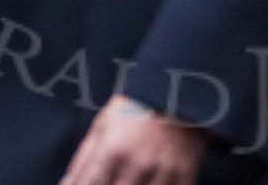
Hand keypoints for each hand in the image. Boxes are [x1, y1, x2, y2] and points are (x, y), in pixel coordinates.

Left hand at [59, 95, 206, 184]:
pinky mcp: (185, 175)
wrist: (177, 92)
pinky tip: (148, 183)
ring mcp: (164, 172)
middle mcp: (138, 163)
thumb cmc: (132, 111)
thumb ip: (82, 162)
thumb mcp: (101, 128)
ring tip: (127, 179)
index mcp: (113, 150)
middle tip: (112, 178)